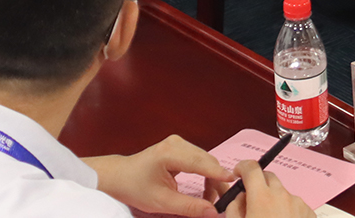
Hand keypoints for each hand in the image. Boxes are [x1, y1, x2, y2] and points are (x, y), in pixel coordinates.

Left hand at [89, 137, 229, 217]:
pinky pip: (199, 161)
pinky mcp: (180, 148)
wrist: (119, 176)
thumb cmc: (134, 186)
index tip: (235, 183)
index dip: (219, 174)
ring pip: (206, 162)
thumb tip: (213, 213)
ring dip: (211, 180)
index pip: (202, 163)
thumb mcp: (162, 202)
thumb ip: (189, 208)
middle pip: (207, 162)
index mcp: (170, 153)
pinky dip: (205, 175)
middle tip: (223, 202)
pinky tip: (205, 191)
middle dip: (217, 182)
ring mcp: (178, 143)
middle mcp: (177, 143)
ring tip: (211, 201)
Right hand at [220, 160, 312, 217]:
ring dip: (274, 200)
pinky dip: (287, 210)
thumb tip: (238, 196)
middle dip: (259, 184)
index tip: (238, 173)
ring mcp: (297, 204)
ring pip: (282, 193)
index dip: (242, 167)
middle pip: (268, 178)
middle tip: (252, 201)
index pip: (251, 167)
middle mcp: (282, 196)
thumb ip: (234, 207)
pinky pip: (295, 204)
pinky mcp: (309, 213)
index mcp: (261, 198)